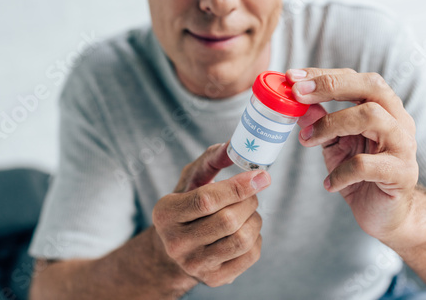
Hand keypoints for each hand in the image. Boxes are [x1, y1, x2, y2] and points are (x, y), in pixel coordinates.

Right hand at [152, 143, 269, 286]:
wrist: (176, 249)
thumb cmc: (187, 206)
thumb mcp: (190, 181)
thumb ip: (209, 161)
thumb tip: (232, 146)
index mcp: (165, 214)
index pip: (206, 200)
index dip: (237, 187)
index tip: (260, 175)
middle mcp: (176, 244)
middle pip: (228, 221)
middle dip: (249, 201)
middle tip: (251, 192)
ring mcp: (195, 265)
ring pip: (242, 240)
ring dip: (255, 219)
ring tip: (248, 211)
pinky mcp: (215, 279)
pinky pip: (251, 256)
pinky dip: (257, 237)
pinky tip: (246, 229)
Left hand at [286, 68, 418, 246]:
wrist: (386, 213)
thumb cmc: (360, 174)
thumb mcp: (334, 144)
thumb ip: (319, 124)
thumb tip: (297, 105)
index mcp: (381, 108)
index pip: (354, 79)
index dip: (323, 75)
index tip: (292, 78)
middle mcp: (397, 120)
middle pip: (371, 86)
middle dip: (330, 86)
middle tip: (298, 95)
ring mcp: (403, 145)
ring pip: (372, 117)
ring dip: (331, 125)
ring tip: (307, 141)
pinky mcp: (401, 173)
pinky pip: (366, 164)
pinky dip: (341, 172)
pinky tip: (329, 183)